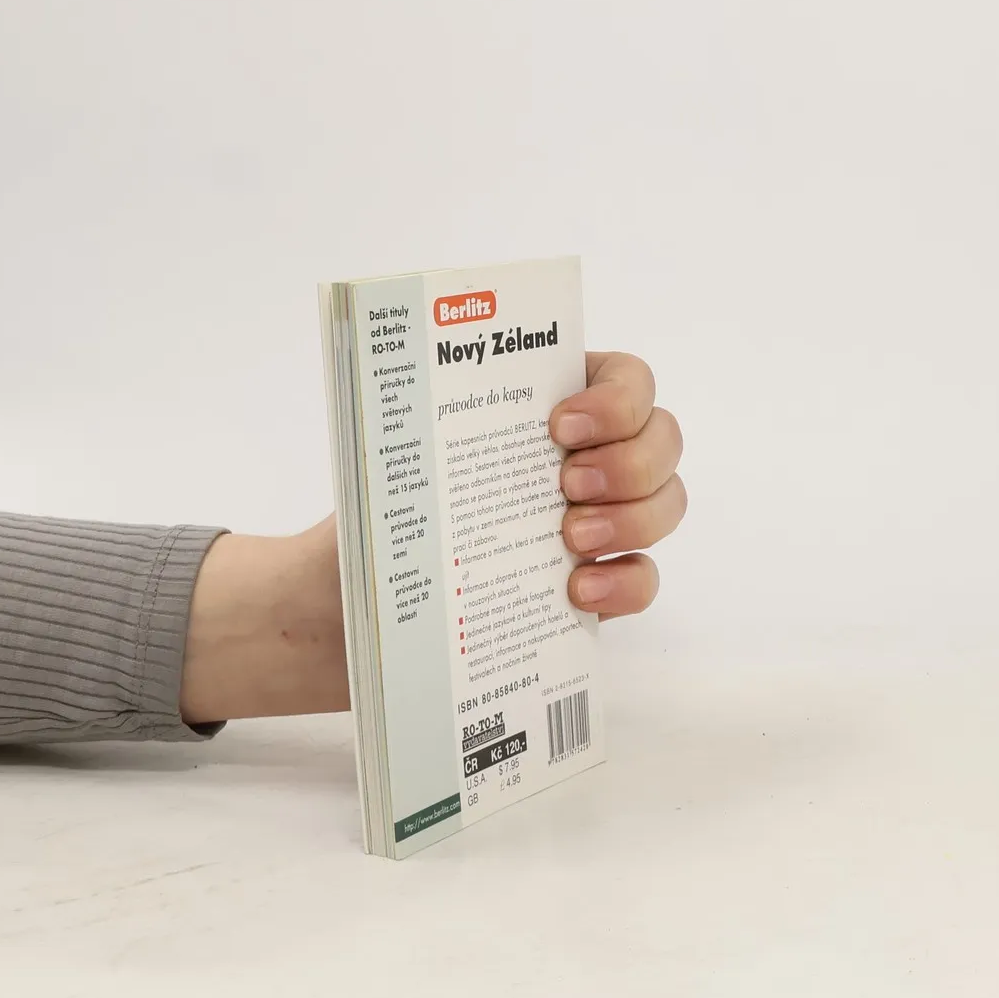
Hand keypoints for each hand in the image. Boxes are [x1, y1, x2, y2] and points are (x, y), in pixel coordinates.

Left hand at [180, 350, 682, 722]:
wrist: (332, 620)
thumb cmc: (362, 526)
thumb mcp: (388, 467)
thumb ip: (429, 434)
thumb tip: (437, 401)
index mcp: (539, 405)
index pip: (625, 377)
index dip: (616, 397)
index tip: (559, 427)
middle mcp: (578, 458)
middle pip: (662, 437)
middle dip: (632, 459)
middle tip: (565, 485)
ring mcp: (591, 526)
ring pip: (666, 504)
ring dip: (635, 517)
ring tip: (570, 541)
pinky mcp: (586, 592)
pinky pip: (644, 579)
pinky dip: (626, 583)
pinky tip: (577, 593)